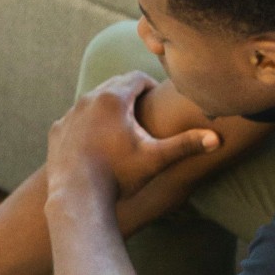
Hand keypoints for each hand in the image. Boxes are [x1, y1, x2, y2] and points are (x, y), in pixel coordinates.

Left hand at [47, 71, 219, 200]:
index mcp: (114, 98)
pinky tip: (96, 139)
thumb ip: (185, 144)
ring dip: (107, 108)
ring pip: (92, 101)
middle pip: (113, 85)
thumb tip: (217, 138)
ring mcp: (70, 114)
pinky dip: (87, 123)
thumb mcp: (155, 158)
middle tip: (142, 109)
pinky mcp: (57, 130)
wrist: (77, 196)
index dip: (150, 86)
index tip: (156, 98)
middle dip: (129, 94)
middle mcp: (88, 99)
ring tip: (121, 125)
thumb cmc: (119, 176)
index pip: (137, 77)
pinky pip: (75, 118)